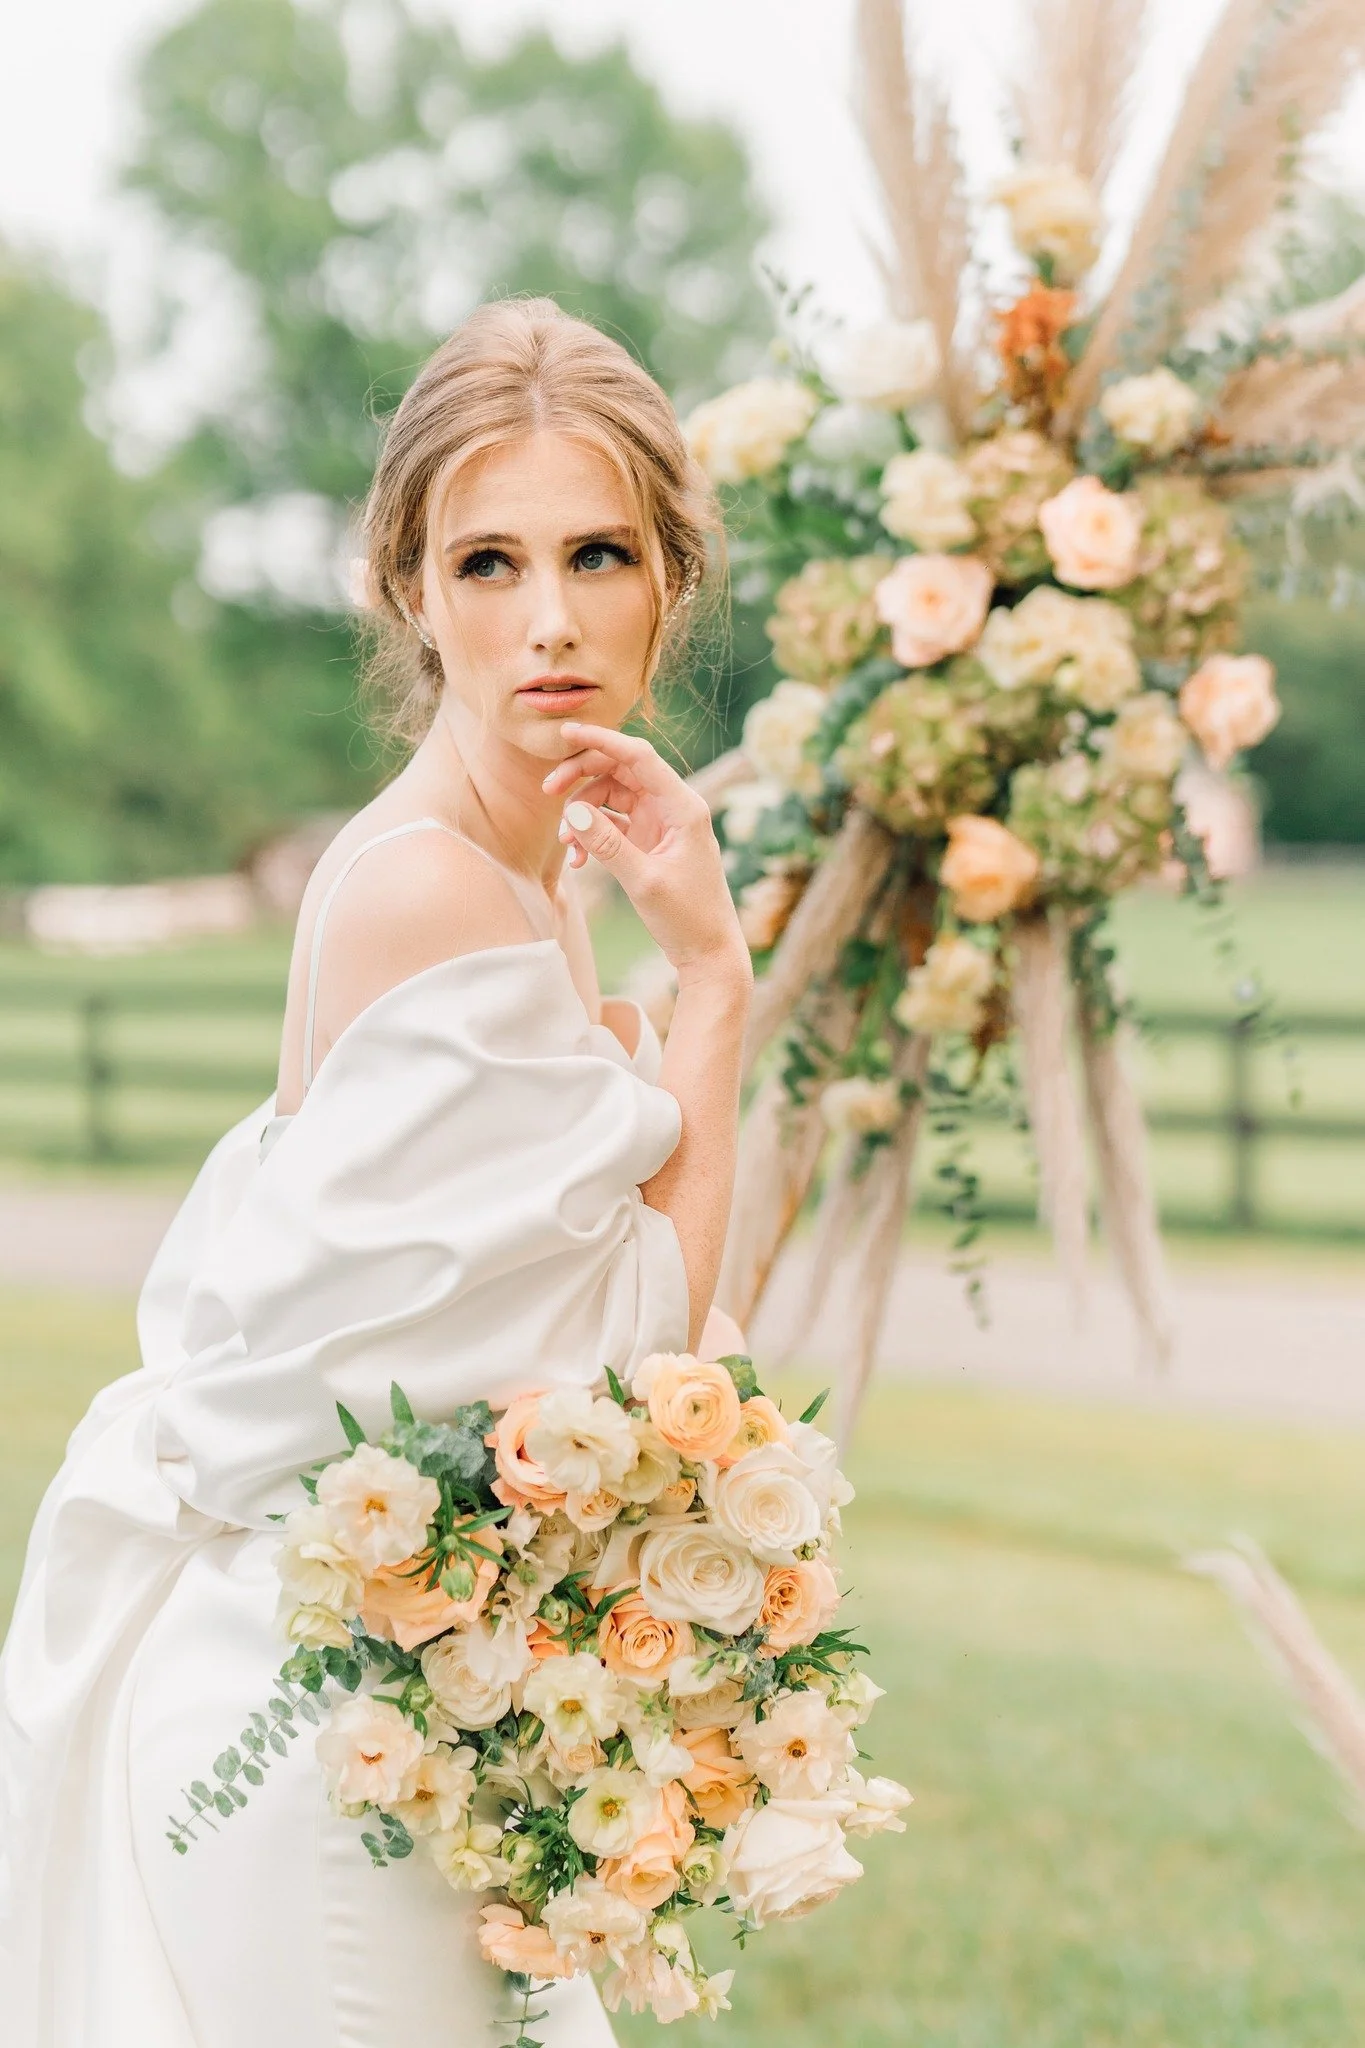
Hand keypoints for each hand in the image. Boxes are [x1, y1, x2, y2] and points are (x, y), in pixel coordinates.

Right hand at [543, 723, 750, 987]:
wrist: (708, 953)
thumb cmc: (688, 918)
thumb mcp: (644, 881)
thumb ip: (608, 844)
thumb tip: (572, 811)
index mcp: (683, 807)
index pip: (638, 756)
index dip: (601, 740)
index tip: (566, 732)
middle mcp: (673, 808)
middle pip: (620, 770)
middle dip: (581, 777)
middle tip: (548, 791)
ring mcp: (660, 824)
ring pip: (611, 797)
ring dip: (582, 812)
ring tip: (565, 843)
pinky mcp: (649, 842)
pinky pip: (612, 824)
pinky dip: (592, 835)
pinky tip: (579, 860)